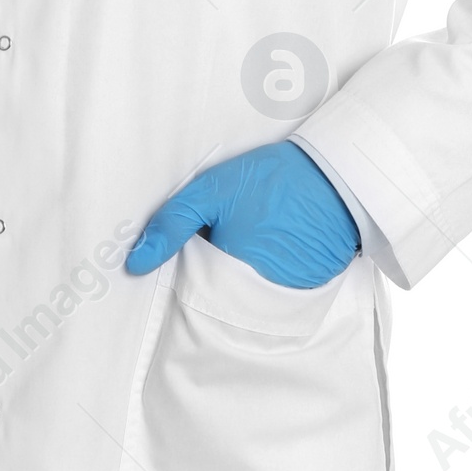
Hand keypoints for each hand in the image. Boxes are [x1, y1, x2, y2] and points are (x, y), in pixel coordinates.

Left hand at [124, 140, 359, 288]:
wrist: (336, 176)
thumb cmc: (270, 181)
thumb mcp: (211, 191)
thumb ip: (171, 225)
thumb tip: (135, 264)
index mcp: (229, 272)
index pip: (196, 284)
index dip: (195, 261)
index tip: (203, 240)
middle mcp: (259, 294)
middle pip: (223, 293)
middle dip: (220, 268)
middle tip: (233, 232)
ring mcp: (288, 294)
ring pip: (251, 291)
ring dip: (248, 270)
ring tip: (259, 232)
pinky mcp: (311, 288)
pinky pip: (281, 288)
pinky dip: (275, 269)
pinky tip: (278, 239)